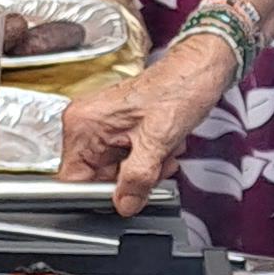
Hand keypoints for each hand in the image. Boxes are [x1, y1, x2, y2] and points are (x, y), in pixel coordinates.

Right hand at [60, 36, 240, 216]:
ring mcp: (103, 126)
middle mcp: (87, 124)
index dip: (99, 194)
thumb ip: (137, 178)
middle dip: (130, 180)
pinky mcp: (119, 128)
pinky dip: (149, 159)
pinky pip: (128, 159)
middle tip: (156, 167)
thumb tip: (125, 204)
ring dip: (145, 170)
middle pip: (97, 178)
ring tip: (164, 152)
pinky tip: (164, 147)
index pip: (72, 179)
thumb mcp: (158, 141)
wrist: (200, 70)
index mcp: (83, 124)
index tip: (124, 196)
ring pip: (116, 172)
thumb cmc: (180, 88)